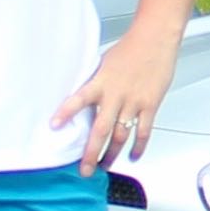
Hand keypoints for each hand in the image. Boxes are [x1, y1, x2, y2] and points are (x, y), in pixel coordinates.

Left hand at [56, 36, 174, 170]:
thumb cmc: (130, 49)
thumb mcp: (104, 65)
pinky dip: (138, 147)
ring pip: (121, 136)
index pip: (78, 100)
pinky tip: (132, 156)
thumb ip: (95, 84)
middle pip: (101, 131)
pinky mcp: (150, 105)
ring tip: (105, 166)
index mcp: (101, 83)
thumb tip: (85, 101)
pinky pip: (144, 132)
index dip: (66, 113)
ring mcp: (134, 103)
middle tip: (85, 170)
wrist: (155, 40)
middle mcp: (116, 96)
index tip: (54, 126)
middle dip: (91, 154)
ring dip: (112, 154)